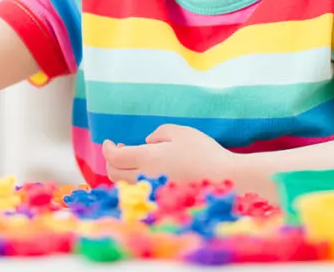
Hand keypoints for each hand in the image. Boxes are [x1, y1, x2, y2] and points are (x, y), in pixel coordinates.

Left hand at [101, 124, 236, 184]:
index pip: (114, 158)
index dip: (107, 149)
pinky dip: (135, 184)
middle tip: (120, 149)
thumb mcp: (181, 132)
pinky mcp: (162, 202)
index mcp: (147, 159)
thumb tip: (147, 142)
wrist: (226, 179)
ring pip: (125, 186)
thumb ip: (159, 133)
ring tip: (133, 161)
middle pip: (114, 174)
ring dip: (123, 173)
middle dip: (112, 161)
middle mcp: (145, 179)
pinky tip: (146, 175)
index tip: (109, 142)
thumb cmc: (204, 152)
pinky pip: (139, 194)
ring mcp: (153, 193)